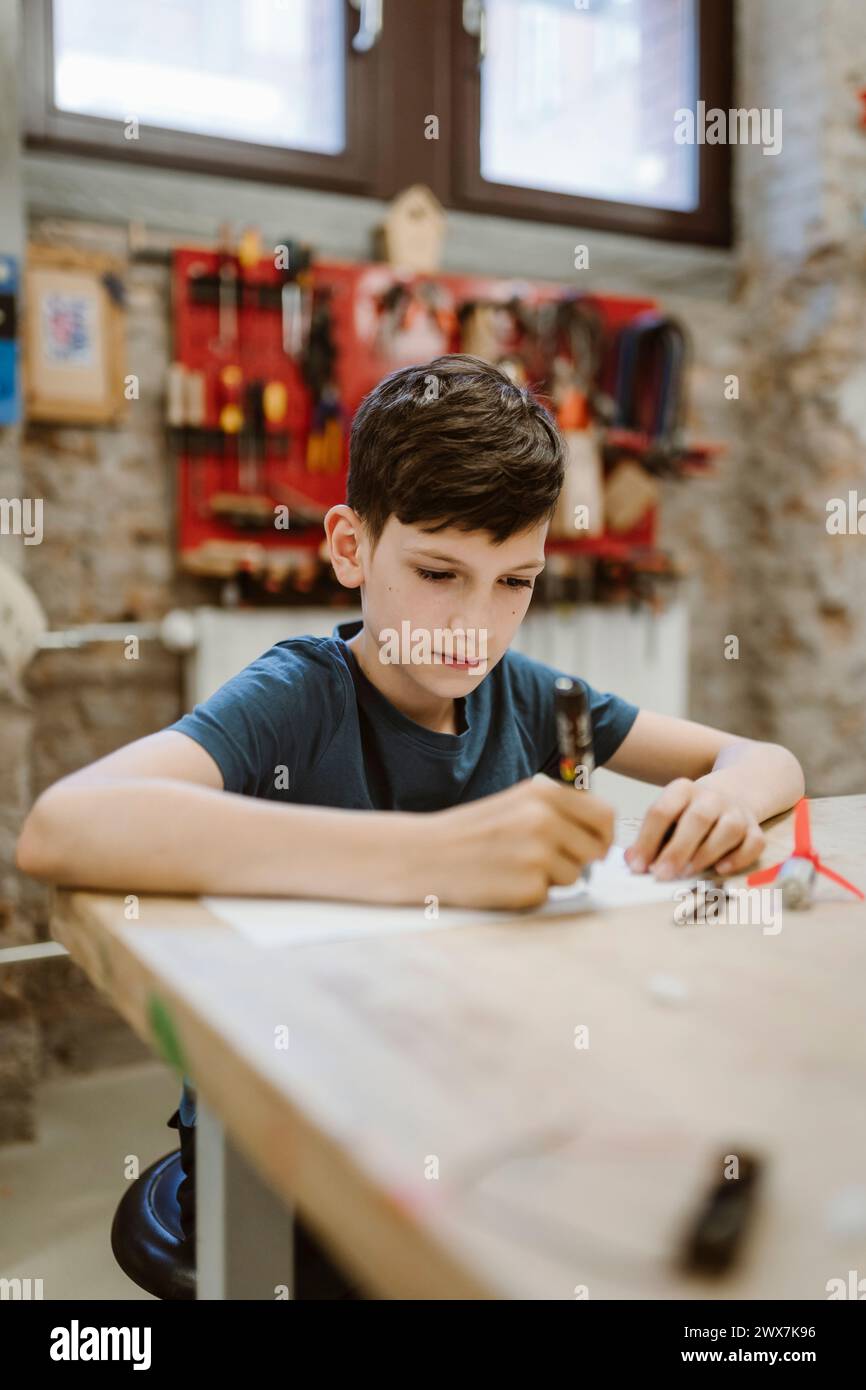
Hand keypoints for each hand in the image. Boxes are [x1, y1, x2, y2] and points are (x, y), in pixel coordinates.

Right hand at [426, 774, 614, 910]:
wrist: (427, 854)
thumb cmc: (472, 831)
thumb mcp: (516, 803)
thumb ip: (558, 812)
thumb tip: (601, 837)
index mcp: (544, 794)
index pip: (604, 815)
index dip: (603, 835)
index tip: (594, 845)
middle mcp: (545, 819)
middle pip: (594, 850)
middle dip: (578, 860)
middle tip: (545, 861)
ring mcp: (538, 853)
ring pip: (575, 875)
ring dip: (553, 878)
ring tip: (516, 867)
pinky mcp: (529, 885)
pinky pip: (550, 894)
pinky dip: (531, 893)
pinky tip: (504, 881)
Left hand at [624, 778, 765, 879]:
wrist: (732, 792)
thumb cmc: (688, 814)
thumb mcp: (666, 817)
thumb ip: (649, 839)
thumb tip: (632, 861)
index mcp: (682, 790)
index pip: (662, 811)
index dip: (648, 840)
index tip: (638, 866)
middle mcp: (712, 797)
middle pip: (697, 819)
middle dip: (677, 849)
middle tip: (662, 874)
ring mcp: (737, 811)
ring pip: (728, 829)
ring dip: (707, 853)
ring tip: (687, 873)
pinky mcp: (755, 827)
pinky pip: (754, 842)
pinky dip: (739, 858)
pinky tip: (720, 869)